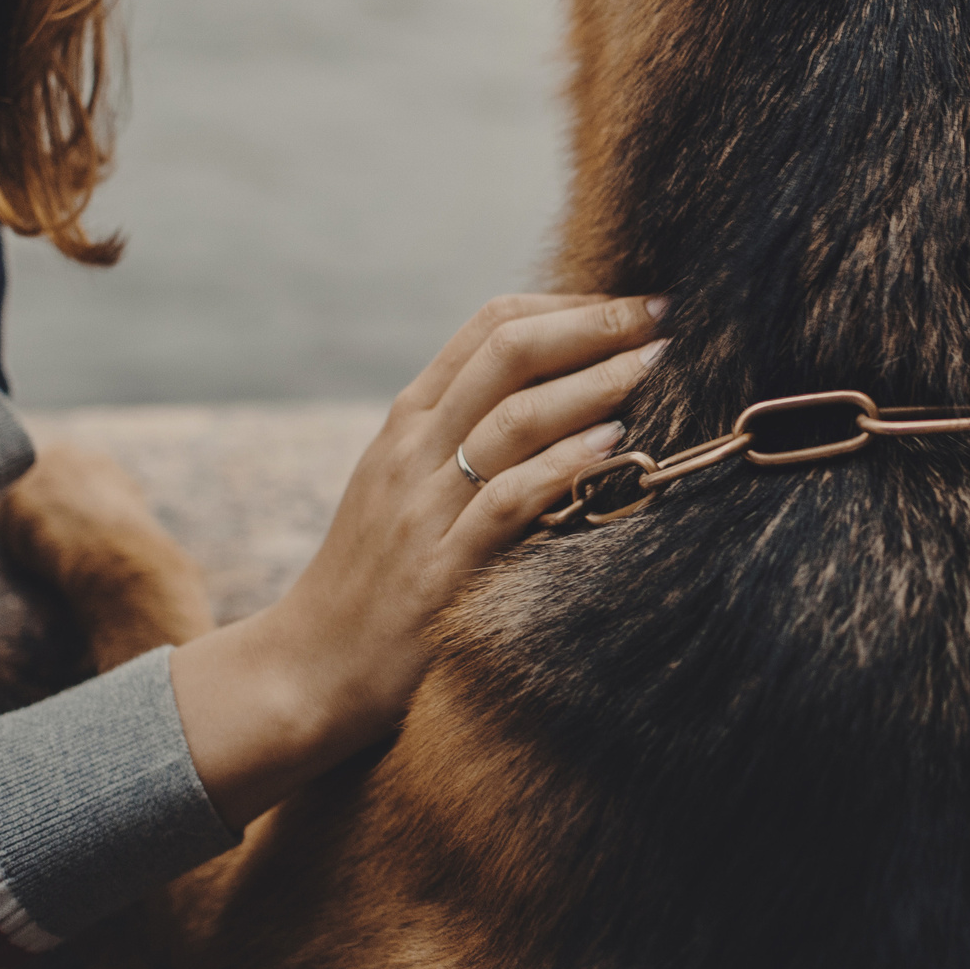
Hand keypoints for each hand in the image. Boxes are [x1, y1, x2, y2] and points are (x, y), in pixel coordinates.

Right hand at [169, 292, 663, 826]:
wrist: (309, 666)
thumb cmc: (373, 574)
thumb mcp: (404, 482)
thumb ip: (462, 430)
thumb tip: (556, 386)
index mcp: (406, 420)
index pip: (488, 327)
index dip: (565, 304)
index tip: (626, 302)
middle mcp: (411, 450)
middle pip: (508, 355)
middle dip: (591, 325)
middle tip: (660, 313)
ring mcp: (423, 508)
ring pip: (514, 417)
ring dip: (593, 383)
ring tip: (653, 364)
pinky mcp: (440, 572)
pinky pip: (509, 501)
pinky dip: (564, 464)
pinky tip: (613, 443)